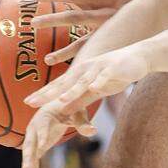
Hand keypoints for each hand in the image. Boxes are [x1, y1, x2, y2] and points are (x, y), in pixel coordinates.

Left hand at [20, 46, 148, 167]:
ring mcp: (99, 67)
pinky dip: (100, 81)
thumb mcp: (96, 89)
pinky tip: (94, 87)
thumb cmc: (116, 73)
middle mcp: (86, 69)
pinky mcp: (114, 68)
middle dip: (49, 93)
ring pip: (84, 80)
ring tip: (61, 98)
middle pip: (65, 83)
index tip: (28, 102)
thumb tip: (63, 110)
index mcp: (80, 74)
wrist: (139, 56)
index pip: (59, 85)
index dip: (44, 94)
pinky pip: (106, 76)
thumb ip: (80, 99)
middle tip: (32, 102)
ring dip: (73, 89)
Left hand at [30, 0, 158, 64]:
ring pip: (85, 43)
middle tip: (31, 23)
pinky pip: (100, 54)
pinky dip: (85, 63)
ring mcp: (113, 31)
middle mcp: (107, 14)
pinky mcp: (119, 43)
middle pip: (74, 18)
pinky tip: (73, 71)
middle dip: (52, 20)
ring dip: (65, 51)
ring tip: (47, 59)